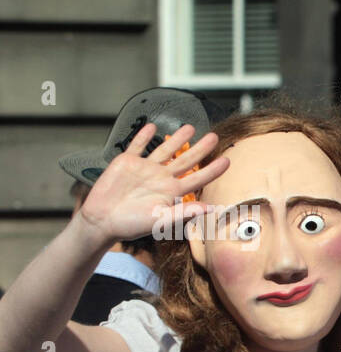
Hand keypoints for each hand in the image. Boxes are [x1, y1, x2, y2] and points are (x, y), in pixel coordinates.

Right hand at [73, 122, 228, 249]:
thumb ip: (185, 212)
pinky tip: (152, 127)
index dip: (212, 170)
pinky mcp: (127, 162)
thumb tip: (211, 209)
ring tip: (190, 128)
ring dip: (177, 138)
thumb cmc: (132, 225)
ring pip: (165, 150)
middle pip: (185, 160)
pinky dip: (144, 136)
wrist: (103, 220)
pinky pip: (137, 146)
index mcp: (172, 192)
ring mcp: (145, 168)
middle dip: (200, 148)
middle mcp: (161, 178)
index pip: (198, 178)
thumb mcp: (161, 220)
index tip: (227, 161)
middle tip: (214, 137)